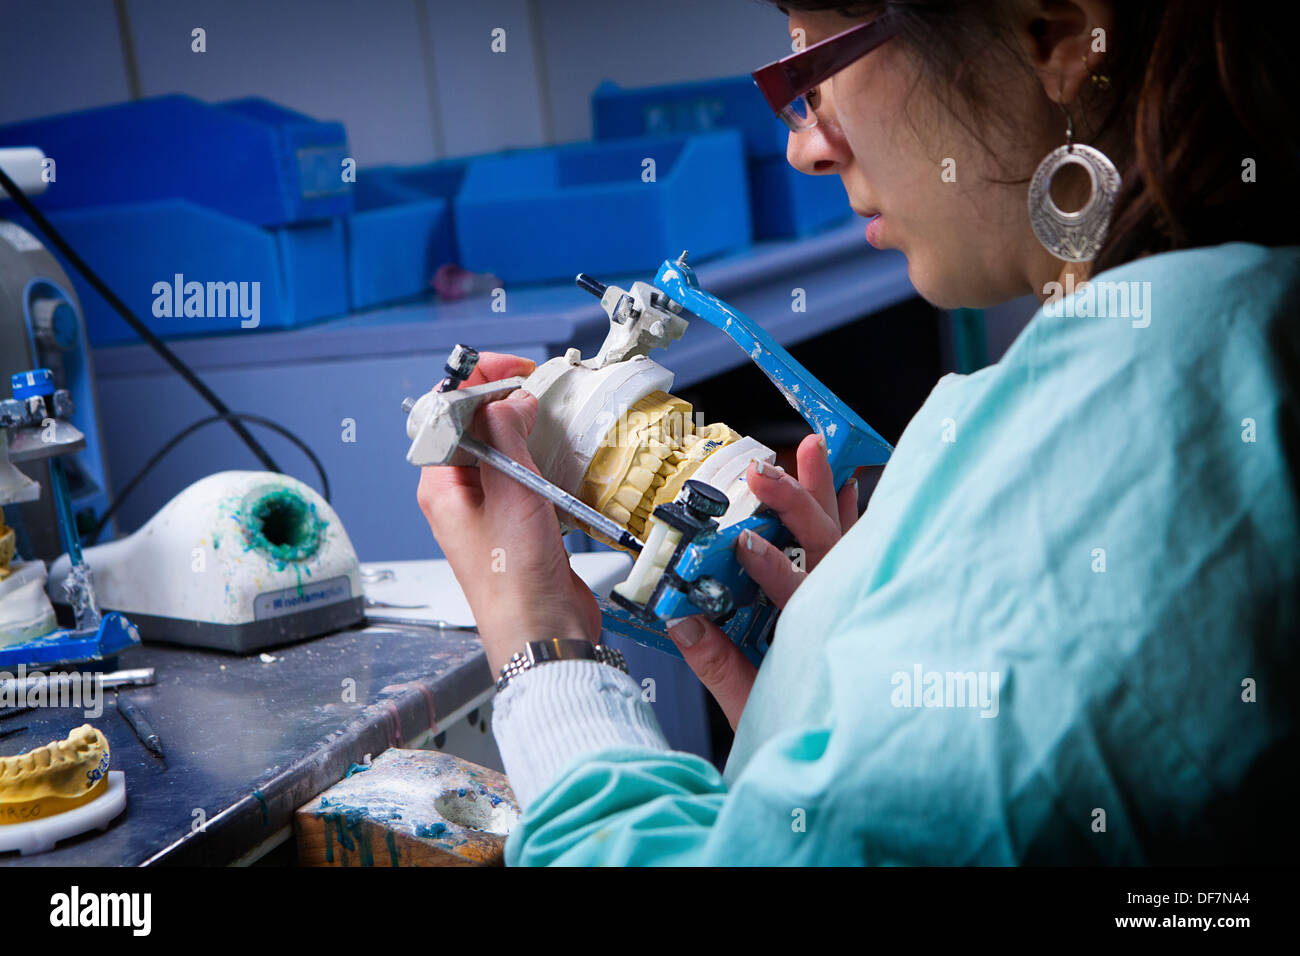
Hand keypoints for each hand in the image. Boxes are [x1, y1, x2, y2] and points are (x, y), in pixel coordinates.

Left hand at [417, 353, 601, 673]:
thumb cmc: (514, 581)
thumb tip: (508, 399)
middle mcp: (460, 495)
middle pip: (476, 428)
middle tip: (539, 387)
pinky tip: (563, 457)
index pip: (447, 414)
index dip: (478, 383)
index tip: (513, 369)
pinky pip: (526, 476)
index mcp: (441, 486)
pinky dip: (545, 459)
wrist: (542, 632)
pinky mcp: (518, 523)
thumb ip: (505, 436)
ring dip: (528, 429)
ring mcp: (489, 510)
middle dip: (506, 400)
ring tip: (554, 415)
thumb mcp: (510, 493)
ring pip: (504, 451)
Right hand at [667, 433, 862, 728]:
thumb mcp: (747, 705)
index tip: (744, 545)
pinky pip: (860, 549)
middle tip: (766, 473)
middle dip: (797, 505)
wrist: (836, 755)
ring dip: (827, 493)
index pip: (798, 595)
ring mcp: (855, 603)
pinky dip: (851, 515)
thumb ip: (715, 662)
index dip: (773, 568)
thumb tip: (679, 619)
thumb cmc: (796, 732)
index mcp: (814, 640)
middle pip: (826, 549)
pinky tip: (846, 487)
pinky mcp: (857, 600)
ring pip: (846, 539)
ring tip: (812, 449)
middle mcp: (842, 614)